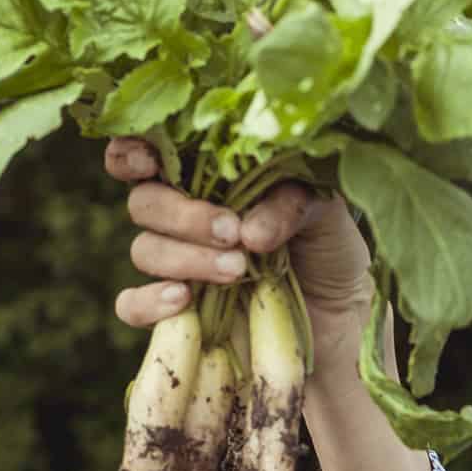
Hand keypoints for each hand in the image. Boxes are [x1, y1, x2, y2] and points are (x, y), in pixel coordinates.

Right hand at [105, 137, 373, 330]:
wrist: (341, 318)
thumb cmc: (328, 248)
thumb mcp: (325, 214)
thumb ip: (291, 203)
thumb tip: (249, 229)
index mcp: (210, 177)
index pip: (149, 152)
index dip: (133, 152)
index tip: (150, 163)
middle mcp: (184, 216)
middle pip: (144, 202)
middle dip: (182, 215)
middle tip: (231, 231)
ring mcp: (175, 265)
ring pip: (144, 249)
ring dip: (185, 259)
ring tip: (237, 270)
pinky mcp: (174, 312)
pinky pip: (131, 305)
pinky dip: (148, 302)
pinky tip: (182, 300)